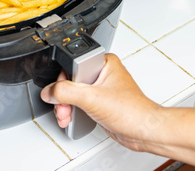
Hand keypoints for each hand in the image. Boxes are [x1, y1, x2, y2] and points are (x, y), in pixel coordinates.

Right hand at [40, 53, 160, 151]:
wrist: (145, 132)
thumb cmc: (133, 112)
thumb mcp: (92, 98)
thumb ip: (66, 92)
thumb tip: (49, 92)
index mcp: (102, 62)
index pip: (71, 65)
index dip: (63, 80)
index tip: (61, 92)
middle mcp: (100, 73)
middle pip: (69, 80)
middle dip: (62, 97)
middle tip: (64, 107)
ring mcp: (99, 88)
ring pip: (71, 93)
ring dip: (65, 106)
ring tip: (66, 115)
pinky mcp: (98, 102)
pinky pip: (77, 102)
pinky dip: (71, 111)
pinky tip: (71, 118)